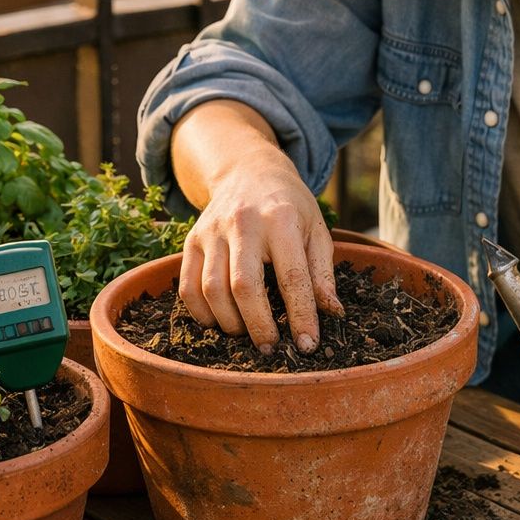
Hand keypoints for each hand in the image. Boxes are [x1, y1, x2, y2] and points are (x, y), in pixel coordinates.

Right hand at [177, 145, 342, 354]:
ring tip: (246, 334)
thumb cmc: (290, 206)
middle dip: (258, 325)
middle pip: (244, 286)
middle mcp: (243, 223)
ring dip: (229, 322)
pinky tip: (219, 321)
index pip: (292, 276)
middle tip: (271, 348)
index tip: (307, 345)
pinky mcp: (191, 240)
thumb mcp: (316, 229)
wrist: (249, 171)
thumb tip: (331, 313)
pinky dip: (201, 313)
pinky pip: (187, 287)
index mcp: (282, 219)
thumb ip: (322, 272)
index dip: (301, 315)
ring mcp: (212, 231)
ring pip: (211, 289)